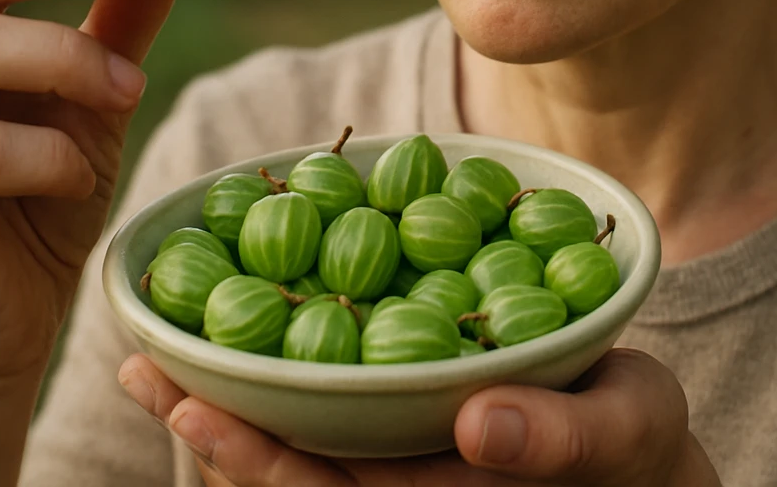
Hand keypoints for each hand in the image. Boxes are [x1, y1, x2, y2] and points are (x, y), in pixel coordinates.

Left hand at [117, 348, 720, 485]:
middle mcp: (395, 483)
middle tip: (136, 367)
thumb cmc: (633, 445)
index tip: (188, 410)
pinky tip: (224, 308)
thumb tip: (476, 423)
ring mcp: (391, 455)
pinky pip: (322, 390)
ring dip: (221, 393)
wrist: (640, 450)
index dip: (252, 458)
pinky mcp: (397, 412)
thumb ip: (556, 440)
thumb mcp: (619, 434)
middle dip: (210, 423)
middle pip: (284, 468)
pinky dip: (269, 356)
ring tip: (147, 342)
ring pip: (291, 434)